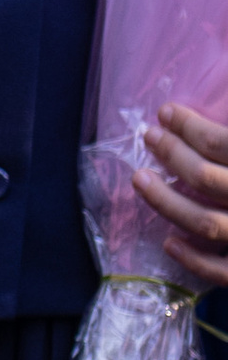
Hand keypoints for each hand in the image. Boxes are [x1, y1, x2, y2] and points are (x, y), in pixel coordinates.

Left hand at [132, 100, 227, 287]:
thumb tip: (219, 88)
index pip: (221, 142)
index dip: (190, 126)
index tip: (165, 114)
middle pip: (207, 178)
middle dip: (173, 155)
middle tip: (149, 137)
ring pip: (206, 223)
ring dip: (168, 201)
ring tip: (140, 180)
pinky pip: (221, 271)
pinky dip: (193, 259)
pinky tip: (169, 243)